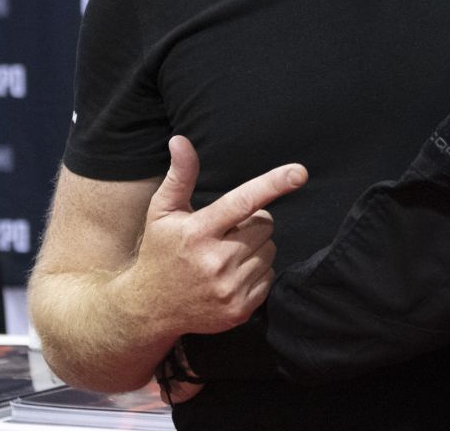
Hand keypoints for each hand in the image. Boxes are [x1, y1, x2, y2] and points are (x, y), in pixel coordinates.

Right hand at [122, 136, 306, 339]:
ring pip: (271, 249)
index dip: (273, 184)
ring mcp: (229, 288)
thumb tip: (180, 140)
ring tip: (225, 255)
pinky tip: (230, 275)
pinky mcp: (240, 309)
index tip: (300, 173)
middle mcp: (215, 261)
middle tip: (226, 232)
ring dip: (256, 247)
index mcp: (198, 232)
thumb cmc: (160, 252)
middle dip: (253, 222)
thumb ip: (180, 176)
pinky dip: (256, 272)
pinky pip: (270, 275)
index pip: (242, 201)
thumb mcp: (162, 211)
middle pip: (266, 224)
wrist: (149, 310)